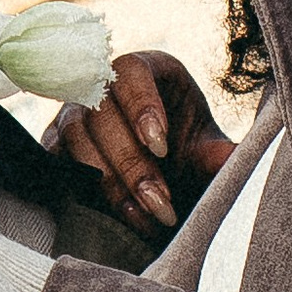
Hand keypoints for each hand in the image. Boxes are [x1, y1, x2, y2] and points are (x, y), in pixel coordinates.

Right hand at [44, 49, 233, 235]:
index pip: (131, 72)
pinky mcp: (55, 146)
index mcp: (145, 71)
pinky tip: (115, 218)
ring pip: (76, 141)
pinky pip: (57, 166)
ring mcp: (72, 115)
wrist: (162, 179)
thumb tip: (235, 160)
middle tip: (162, 204)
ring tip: (146, 219)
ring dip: (110, 184)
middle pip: (102, 113)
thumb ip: (218, 154)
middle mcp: (102, 87)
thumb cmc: (185, 154)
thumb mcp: (205, 151)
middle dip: (132, 164)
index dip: (142, 106)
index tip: (162, 147)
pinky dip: (84, 193)